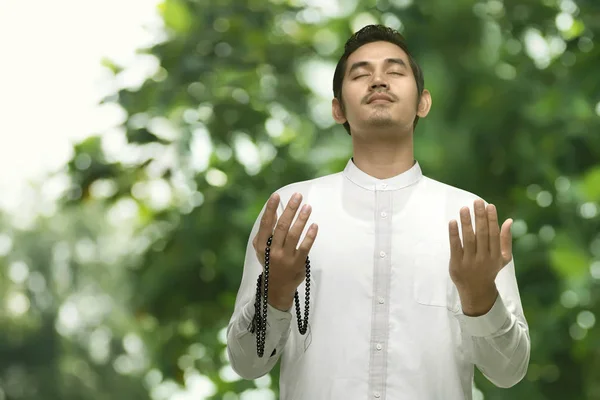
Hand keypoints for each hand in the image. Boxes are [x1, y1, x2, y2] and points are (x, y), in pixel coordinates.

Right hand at [252, 192, 318, 309]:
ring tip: (307, 207)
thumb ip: (267, 231)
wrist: (276, 288)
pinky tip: (314, 225)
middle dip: (290, 210)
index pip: (266, 224)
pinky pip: (305, 247)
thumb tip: (274, 212)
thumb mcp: (263, 248)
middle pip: (281, 227)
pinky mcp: (298, 264)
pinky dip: (310, 236)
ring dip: (301, 219)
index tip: (276, 195)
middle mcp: (272, 251)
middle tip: (297, 196)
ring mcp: (285, 258)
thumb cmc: (270, 262)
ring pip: (293, 235)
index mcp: (261, 246)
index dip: (270, 209)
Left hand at [448, 199, 512, 315]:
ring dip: (466, 222)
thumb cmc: (490, 269)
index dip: (492, 219)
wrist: (476, 292)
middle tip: (477, 201)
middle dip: (480, 217)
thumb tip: (509, 220)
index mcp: (496, 256)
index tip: (489, 205)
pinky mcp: (457, 264)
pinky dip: (454, 234)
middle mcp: (484, 259)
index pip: (494, 234)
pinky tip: (453, 222)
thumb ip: (505, 239)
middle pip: (482, 234)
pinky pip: (455, 246)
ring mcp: (470, 262)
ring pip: (468, 239)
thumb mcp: (502, 258)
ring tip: (464, 208)